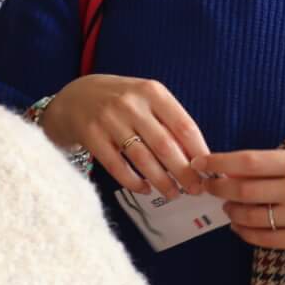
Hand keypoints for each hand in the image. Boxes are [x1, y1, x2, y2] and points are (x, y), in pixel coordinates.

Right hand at [38, 75, 209, 196]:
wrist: (75, 97)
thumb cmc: (120, 101)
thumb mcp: (146, 99)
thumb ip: (168, 121)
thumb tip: (197, 156)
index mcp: (152, 91)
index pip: (183, 125)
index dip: (199, 152)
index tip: (209, 171)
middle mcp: (131, 103)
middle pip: (165, 145)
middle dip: (184, 172)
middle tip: (196, 189)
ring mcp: (109, 120)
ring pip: (143, 159)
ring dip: (162, 181)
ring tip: (174, 193)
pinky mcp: (91, 136)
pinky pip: (118, 166)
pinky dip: (134, 182)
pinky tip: (145, 189)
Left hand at [200, 147, 284, 252]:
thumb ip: (274, 162)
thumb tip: (228, 167)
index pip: (248, 161)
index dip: (219, 163)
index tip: (199, 164)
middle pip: (244, 190)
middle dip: (219, 188)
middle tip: (209, 186)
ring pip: (252, 217)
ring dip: (232, 212)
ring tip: (228, 206)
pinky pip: (266, 239)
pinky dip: (245, 233)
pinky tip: (239, 225)